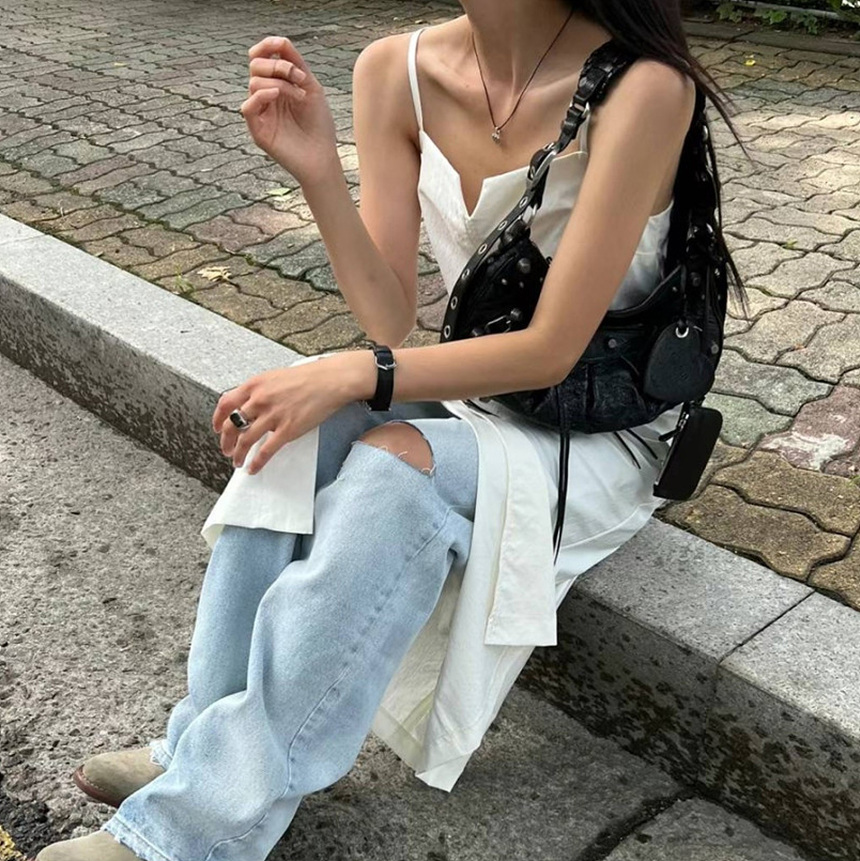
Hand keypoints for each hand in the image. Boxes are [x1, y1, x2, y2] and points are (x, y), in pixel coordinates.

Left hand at [213, 353, 373, 474]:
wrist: (330, 381)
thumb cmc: (308, 377)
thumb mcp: (275, 377)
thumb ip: (259, 390)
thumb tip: (248, 405)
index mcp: (255, 385)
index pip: (225, 403)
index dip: (217, 419)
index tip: (216, 428)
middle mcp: (260, 400)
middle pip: (232, 424)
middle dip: (225, 441)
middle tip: (226, 449)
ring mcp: (273, 416)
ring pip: (245, 440)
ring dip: (238, 454)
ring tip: (237, 461)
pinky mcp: (288, 429)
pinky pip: (266, 450)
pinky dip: (257, 462)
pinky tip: (254, 467)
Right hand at [241, 35, 339, 186]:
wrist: (323, 156)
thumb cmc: (319, 124)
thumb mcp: (311, 87)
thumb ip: (296, 64)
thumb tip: (281, 41)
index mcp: (276, 84)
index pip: (261, 57)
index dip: (267, 46)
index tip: (282, 44)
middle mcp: (265, 97)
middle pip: (255, 66)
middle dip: (277, 64)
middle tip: (299, 77)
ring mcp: (260, 113)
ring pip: (254, 83)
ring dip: (280, 83)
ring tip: (300, 96)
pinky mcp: (257, 130)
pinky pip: (248, 106)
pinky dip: (262, 95)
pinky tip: (278, 96)